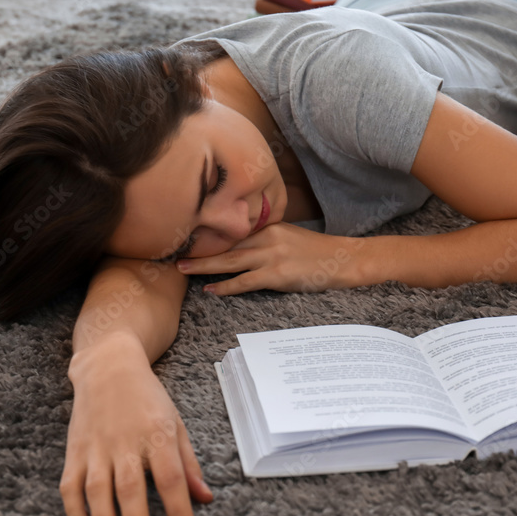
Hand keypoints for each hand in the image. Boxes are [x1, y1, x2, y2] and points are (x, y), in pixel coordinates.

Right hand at [60, 351, 212, 515]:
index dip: (178, 507)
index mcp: (157, 434)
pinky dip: (74, 510)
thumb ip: (189, 462)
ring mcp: (97, 446)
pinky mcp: (75, 449)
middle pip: (131, 488)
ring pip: (97, 490)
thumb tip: (205, 497)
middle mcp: (126, 441)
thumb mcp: (176, 422)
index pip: (170, 477)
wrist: (108, 366)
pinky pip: (70, 484)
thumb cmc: (147, 397)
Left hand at [176, 222, 361, 294]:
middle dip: (198, 249)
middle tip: (173, 253)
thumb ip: (265, 239)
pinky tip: (211, 289)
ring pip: (230, 260)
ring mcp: (272, 255)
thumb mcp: (288, 237)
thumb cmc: (317, 252)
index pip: (232, 230)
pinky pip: (245, 281)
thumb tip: (240, 247)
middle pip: (225, 243)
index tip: (185, 237)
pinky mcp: (278, 273)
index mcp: (268, 226)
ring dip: (204, 266)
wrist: (343, 259)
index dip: (207, 236)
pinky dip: (226, 286)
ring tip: (182, 270)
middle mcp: (266, 236)